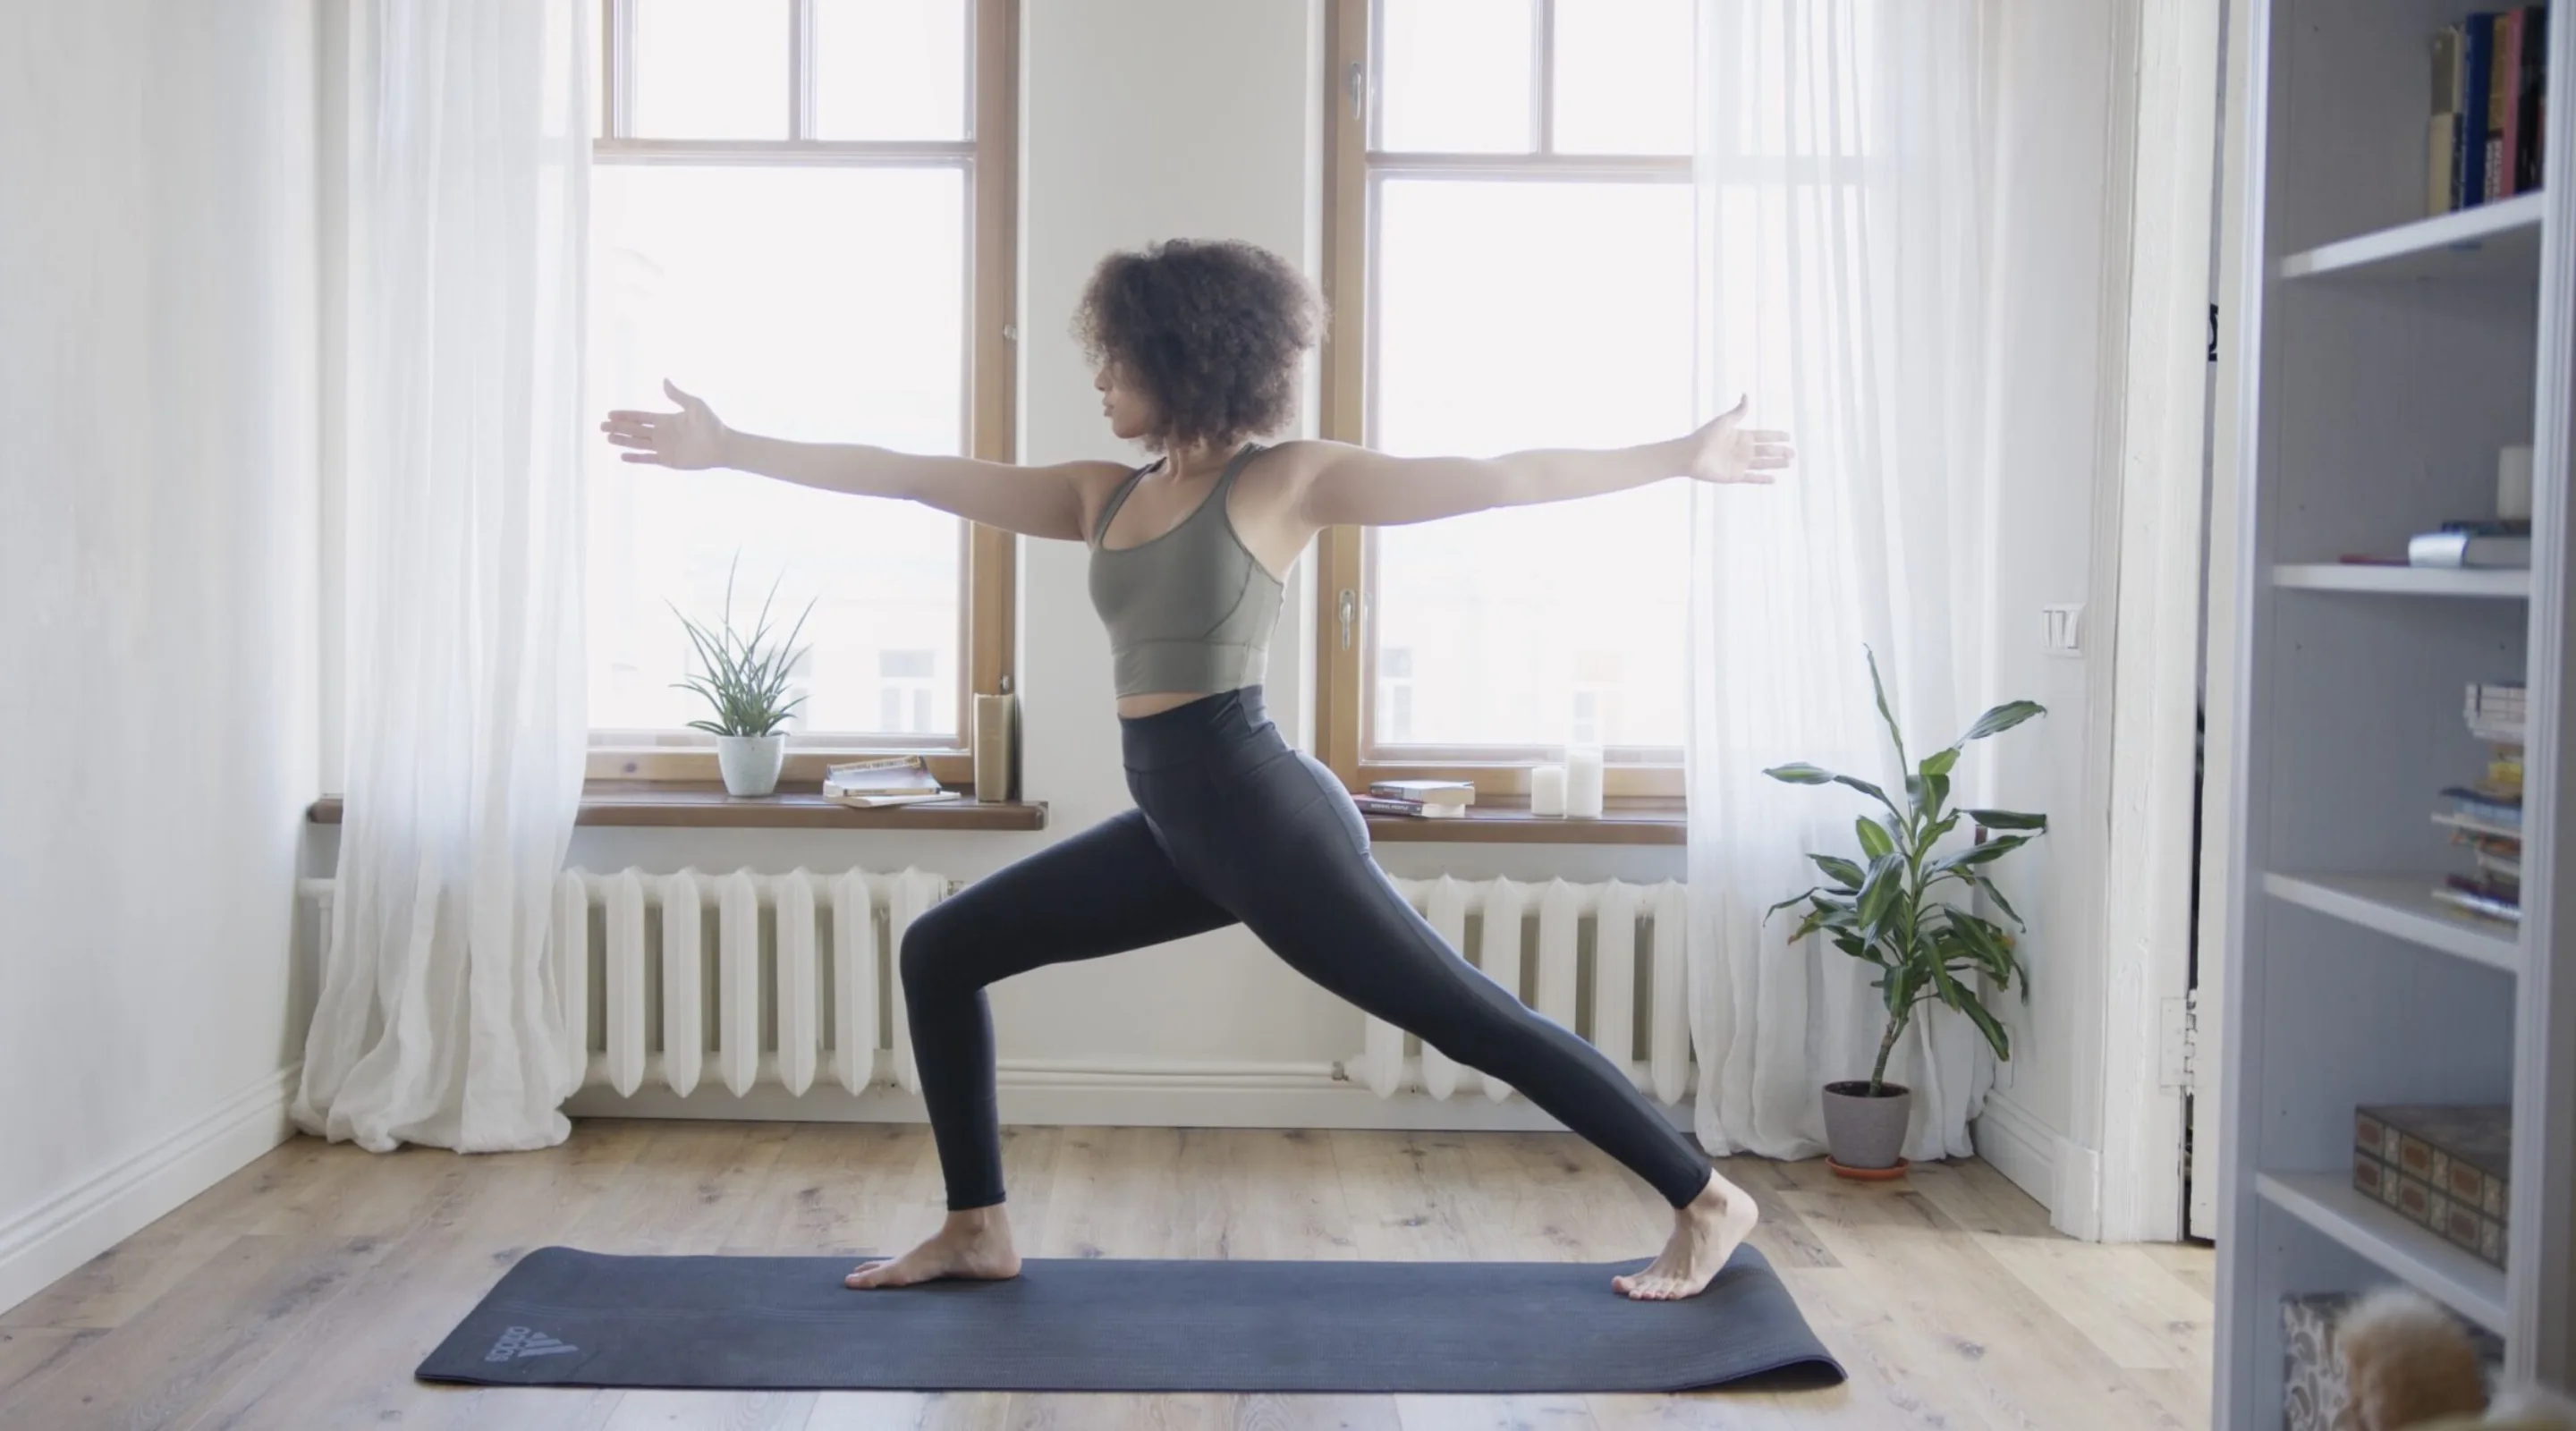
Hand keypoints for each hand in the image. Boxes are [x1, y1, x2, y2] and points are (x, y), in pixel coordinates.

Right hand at [601, 379, 728, 469]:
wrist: (722, 445)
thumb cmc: (711, 424)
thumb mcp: (694, 405)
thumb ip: (677, 395)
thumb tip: (664, 380)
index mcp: (666, 420)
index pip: (640, 417)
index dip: (625, 415)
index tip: (611, 413)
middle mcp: (662, 433)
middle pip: (634, 430)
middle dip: (618, 427)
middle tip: (601, 425)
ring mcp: (663, 447)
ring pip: (637, 443)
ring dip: (622, 441)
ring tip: (607, 438)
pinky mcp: (668, 460)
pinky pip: (648, 459)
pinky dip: (635, 458)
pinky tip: (622, 456)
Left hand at [1684, 396, 1792, 483]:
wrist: (1691, 454)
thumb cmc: (1705, 436)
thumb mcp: (1724, 421)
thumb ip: (1738, 411)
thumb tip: (1746, 394)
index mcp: (1742, 436)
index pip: (1764, 436)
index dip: (1776, 436)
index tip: (1788, 436)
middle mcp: (1743, 450)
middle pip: (1767, 451)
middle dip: (1780, 451)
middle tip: (1793, 452)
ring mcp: (1740, 464)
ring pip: (1763, 464)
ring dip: (1776, 464)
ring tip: (1788, 463)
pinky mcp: (1735, 476)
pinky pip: (1752, 477)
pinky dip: (1762, 479)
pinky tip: (1773, 479)